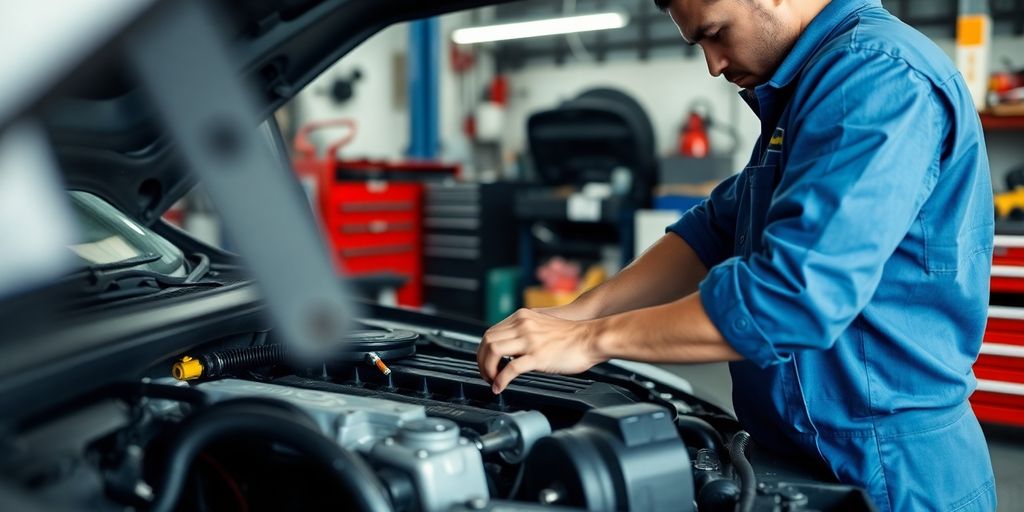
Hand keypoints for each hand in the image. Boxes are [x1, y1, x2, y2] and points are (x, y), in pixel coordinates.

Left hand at [476, 308, 605, 393]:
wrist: (592, 337)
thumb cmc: (572, 335)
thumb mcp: (541, 324)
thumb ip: (525, 330)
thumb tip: (512, 347)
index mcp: (522, 318)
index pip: (490, 332)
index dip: (483, 350)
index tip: (485, 362)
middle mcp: (523, 326)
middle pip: (487, 341)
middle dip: (481, 361)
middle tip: (486, 374)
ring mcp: (529, 340)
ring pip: (493, 351)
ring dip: (487, 369)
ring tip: (492, 381)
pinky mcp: (538, 356)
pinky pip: (510, 369)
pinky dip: (500, 380)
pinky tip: (500, 387)